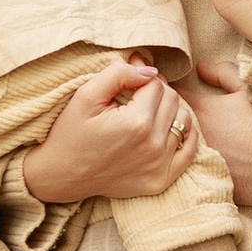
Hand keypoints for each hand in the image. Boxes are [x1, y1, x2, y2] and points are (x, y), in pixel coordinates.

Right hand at [22, 58, 201, 203]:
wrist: (62, 174)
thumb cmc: (71, 132)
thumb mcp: (86, 94)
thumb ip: (119, 74)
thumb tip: (149, 69)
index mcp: (136, 122)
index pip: (156, 84)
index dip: (142, 76)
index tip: (129, 77)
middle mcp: (153, 145)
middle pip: (172, 100)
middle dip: (156, 91)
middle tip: (136, 93)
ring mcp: (159, 166)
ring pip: (184, 121)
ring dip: (170, 110)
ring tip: (149, 109)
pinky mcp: (161, 180)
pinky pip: (190, 150)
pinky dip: (186, 134)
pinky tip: (169, 126)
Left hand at [184, 62, 251, 208]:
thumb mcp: (248, 88)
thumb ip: (222, 74)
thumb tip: (201, 67)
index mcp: (202, 111)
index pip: (175, 98)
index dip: (172, 94)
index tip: (173, 94)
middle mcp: (197, 137)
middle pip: (175, 128)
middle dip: (174, 123)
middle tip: (178, 119)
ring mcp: (203, 162)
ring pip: (184, 153)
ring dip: (186, 148)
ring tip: (197, 144)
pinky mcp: (214, 182)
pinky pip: (201, 175)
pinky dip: (203, 169)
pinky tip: (212, 166)